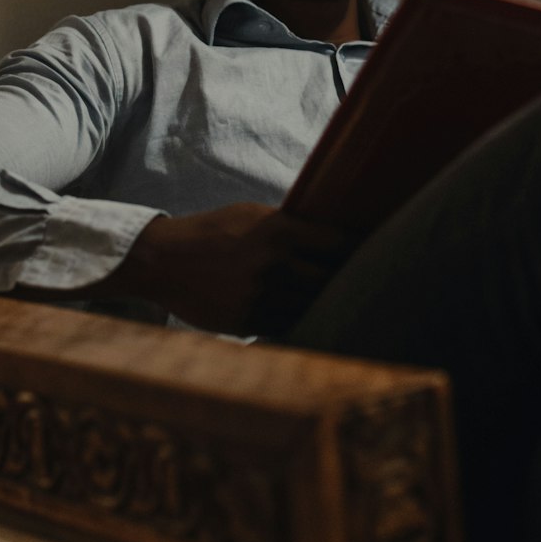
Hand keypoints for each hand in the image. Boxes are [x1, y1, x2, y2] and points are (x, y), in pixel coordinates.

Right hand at [99, 202, 349, 335]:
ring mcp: (261, 295)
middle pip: (330, 281)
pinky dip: (300, 324)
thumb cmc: (214, 231)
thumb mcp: (251, 215)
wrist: (163, 259)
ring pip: (311, 308)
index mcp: (280, 231)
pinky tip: (311, 322)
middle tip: (369, 287)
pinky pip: (287, 326)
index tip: (377, 256)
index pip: (339, 245)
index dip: (361, 253)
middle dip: (348, 284)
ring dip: (326, 309)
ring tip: (346, 309)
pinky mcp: (247, 321)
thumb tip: (332, 232)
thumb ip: (290, 225)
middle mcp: (274, 263)